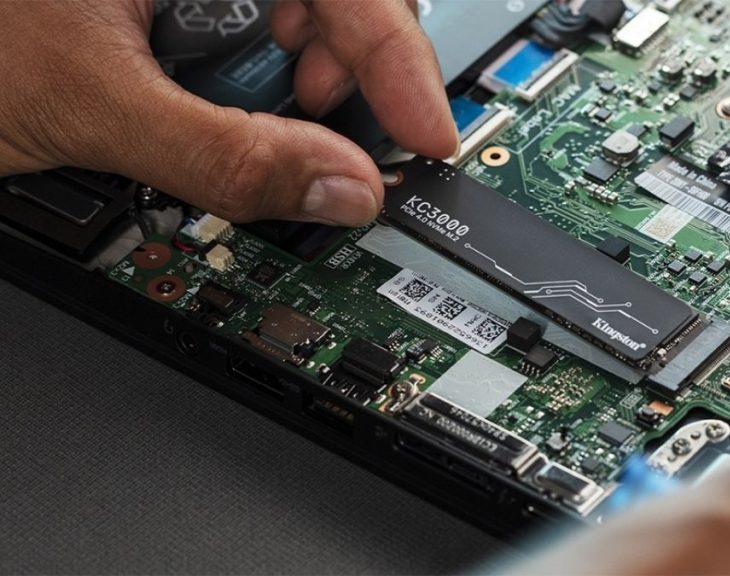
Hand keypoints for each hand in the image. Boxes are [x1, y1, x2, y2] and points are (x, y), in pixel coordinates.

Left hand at [0, 0, 456, 225]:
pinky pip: (244, 22)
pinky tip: (218, 106)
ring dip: (296, 79)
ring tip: (258, 128)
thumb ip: (227, 155)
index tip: (424, 134)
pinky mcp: (166, 0)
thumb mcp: (93, 104)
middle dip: (343, 68)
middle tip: (333, 140)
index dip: (398, 58)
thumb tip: (342, 191)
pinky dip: (249, 77)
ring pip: (292, 9)